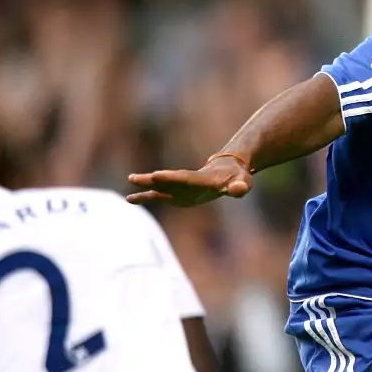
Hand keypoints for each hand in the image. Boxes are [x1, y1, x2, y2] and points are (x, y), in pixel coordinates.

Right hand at [126, 155, 252, 206]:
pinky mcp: (176, 195)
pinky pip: (158, 196)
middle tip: (135, 177)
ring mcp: (180, 188)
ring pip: (160, 186)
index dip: (172, 178)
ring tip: (130, 179)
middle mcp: (187, 181)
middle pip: (170, 180)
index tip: (157, 175)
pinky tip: (129, 199)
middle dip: (156, 180)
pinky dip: (145, 197)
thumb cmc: (237, 178)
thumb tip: (239, 190)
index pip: (186, 179)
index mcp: (203, 179)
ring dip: (146, 184)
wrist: (228, 171)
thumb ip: (240, 186)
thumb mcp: (243, 182)